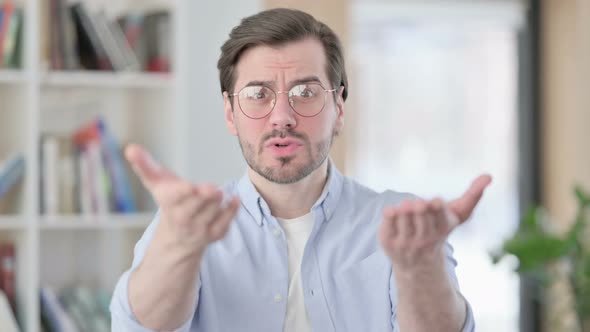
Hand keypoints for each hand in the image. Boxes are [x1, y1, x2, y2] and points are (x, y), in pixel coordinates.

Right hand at [125, 143, 239, 252]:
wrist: (175, 238)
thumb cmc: (168, 201)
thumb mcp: (156, 183)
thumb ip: (144, 165)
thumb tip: (130, 148)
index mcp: (169, 203)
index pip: (176, 197)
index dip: (184, 192)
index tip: (191, 187)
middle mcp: (183, 219)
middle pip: (200, 202)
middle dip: (207, 194)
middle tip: (213, 189)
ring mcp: (199, 229)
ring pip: (215, 208)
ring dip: (219, 198)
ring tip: (215, 194)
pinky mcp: (214, 235)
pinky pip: (227, 221)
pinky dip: (232, 209)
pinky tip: (234, 199)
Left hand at [378, 174, 491, 269]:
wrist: (417, 262)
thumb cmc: (439, 229)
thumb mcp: (457, 214)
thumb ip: (473, 195)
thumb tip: (489, 175)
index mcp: (441, 229)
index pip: (440, 218)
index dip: (437, 208)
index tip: (436, 201)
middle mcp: (424, 239)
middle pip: (421, 216)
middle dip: (419, 208)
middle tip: (418, 203)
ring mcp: (405, 242)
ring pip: (403, 218)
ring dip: (405, 209)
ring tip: (407, 207)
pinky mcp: (388, 242)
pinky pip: (388, 223)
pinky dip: (390, 214)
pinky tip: (392, 211)